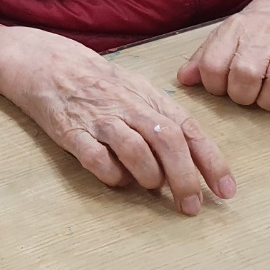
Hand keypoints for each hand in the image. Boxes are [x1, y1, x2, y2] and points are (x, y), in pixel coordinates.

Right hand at [0, 26, 234, 214]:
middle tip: (190, 206)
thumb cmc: (97, 82)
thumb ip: (162, 119)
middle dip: (185, 179)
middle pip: (168, 143)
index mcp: (148, 97)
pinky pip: (97, 159)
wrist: (45, 62)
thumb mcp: (135, 91)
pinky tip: (115, 179)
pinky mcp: (70, 131)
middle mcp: (128, 107)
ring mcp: (98, 119)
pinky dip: (112, 175)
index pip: (189, 130)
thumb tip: (192, 158)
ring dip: (149, 176)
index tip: (225, 191)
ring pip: (136, 150)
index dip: (211, 162)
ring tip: (149, 186)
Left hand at [178, 0, 269, 110]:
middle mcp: (264, 37)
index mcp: (235, 30)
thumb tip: (184, 79)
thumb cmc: (260, 27)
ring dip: (269, 101)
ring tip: (266, 96)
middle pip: (245, 76)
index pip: (212, 64)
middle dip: (241, 95)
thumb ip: (204, 57)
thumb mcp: (227, 34)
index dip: (213, 85)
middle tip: (245, 93)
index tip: (221, 87)